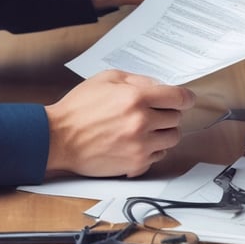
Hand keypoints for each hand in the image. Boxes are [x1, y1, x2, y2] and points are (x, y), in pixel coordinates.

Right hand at [44, 70, 195, 177]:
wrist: (58, 138)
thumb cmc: (78, 108)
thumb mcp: (106, 79)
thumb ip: (137, 80)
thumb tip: (159, 85)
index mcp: (136, 98)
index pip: (178, 97)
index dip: (186, 97)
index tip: (186, 99)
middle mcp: (142, 122)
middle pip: (176, 118)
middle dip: (168, 113)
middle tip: (154, 112)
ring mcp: (139, 146)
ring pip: (172, 138)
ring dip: (163, 132)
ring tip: (146, 127)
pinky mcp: (135, 164)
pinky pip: (159, 156)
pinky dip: (153, 149)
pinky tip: (138, 142)